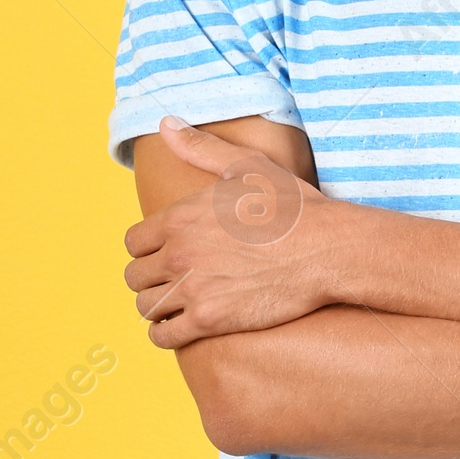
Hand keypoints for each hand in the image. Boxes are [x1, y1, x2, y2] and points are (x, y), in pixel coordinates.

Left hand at [124, 120, 349, 345]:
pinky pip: (164, 336)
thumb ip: (199, 147)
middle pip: (135, 277)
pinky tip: (185, 327)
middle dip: (151, 279)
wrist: (326, 248)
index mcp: (179, 217)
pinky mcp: (209, 320)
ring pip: (147, 308)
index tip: (165, 255)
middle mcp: (179, 253)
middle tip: (175, 282)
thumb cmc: (291, 207)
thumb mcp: (245, 166)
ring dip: (159, 308)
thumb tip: (165, 122)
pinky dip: (168, 335)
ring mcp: (192, 288)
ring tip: (179, 305)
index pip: (133, 243)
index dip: (148, 250)